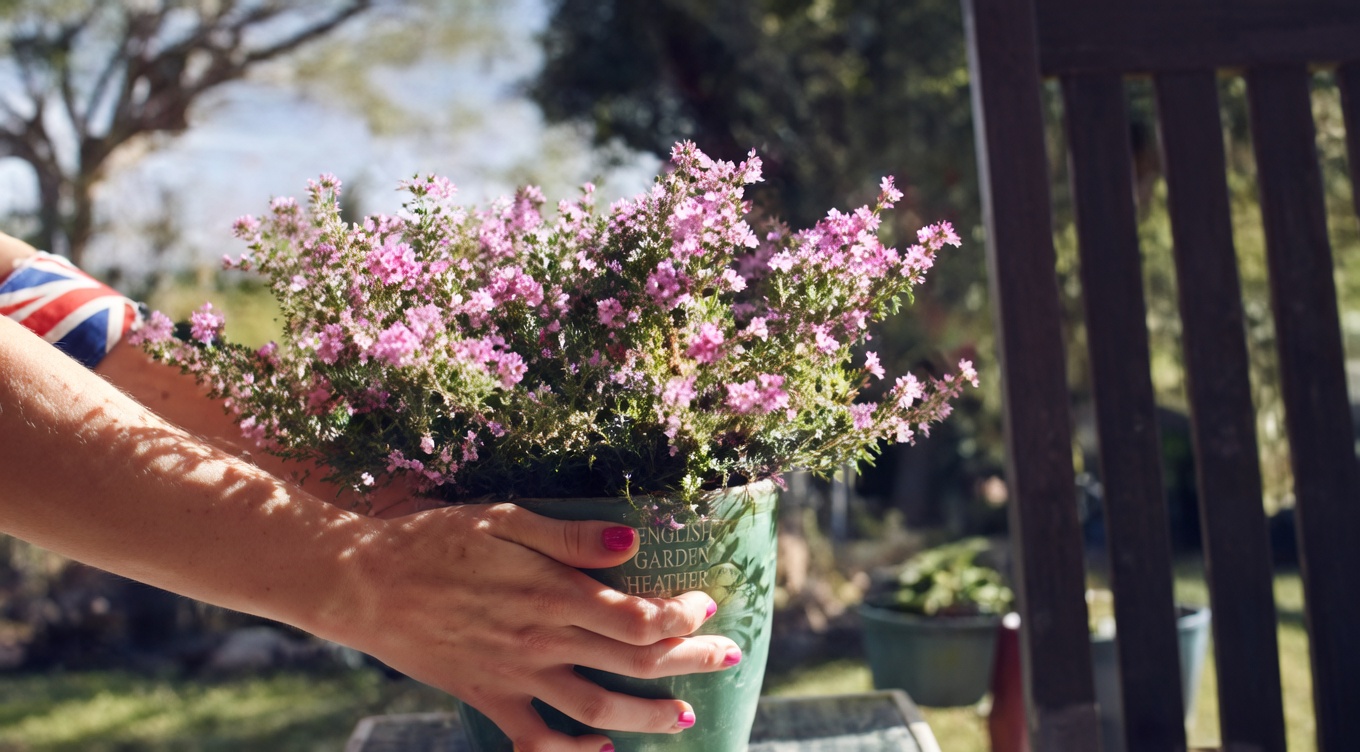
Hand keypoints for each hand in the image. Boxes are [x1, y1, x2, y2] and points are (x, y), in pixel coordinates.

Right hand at [322, 503, 738, 751]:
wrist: (362, 583)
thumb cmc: (434, 540)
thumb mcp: (503, 519)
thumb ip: (570, 536)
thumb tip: (633, 542)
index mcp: (551, 592)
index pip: (637, 617)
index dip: (681, 616)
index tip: (707, 604)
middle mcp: (540, 639)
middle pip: (632, 661)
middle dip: (690, 662)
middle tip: (729, 656)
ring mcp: (514, 674)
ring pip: (596, 707)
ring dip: (648, 716)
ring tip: (686, 718)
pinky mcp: (486, 696)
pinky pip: (534, 739)